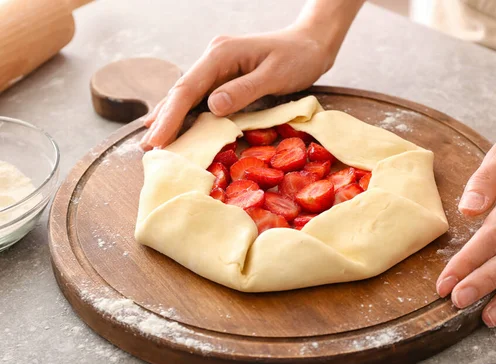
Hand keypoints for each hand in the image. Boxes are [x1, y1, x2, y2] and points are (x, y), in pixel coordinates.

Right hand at [140, 26, 335, 149]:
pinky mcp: (224, 74)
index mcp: (221, 54)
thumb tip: (212, 107)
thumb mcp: (275, 75)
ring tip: (153, 141)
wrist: (310, 44)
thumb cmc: (298, 58)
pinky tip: (171, 122)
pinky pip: (199, 95)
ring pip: (187, 94)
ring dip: (169, 117)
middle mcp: (213, 57)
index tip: (158, 140)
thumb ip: (244, 90)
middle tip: (147, 148)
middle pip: (181, 91)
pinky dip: (185, 111)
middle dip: (163, 119)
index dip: (171, 116)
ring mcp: (217, 65)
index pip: (188, 89)